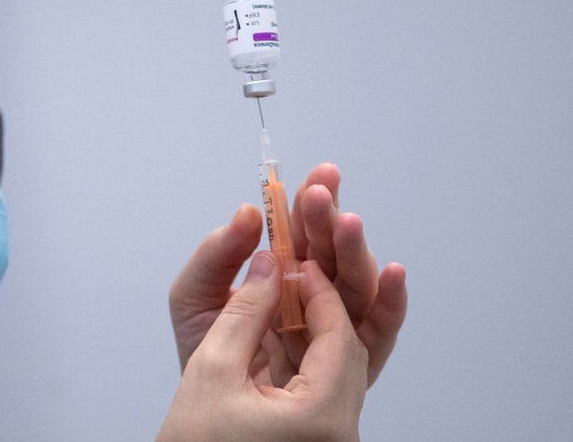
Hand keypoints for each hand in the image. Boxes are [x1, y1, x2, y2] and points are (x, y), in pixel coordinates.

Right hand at [158, 257, 367, 441]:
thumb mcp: (213, 368)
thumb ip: (246, 310)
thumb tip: (269, 264)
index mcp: (320, 417)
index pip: (339, 336)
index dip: (320, 292)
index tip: (296, 264)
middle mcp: (340, 433)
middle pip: (349, 351)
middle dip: (325, 305)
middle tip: (295, 273)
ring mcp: (333, 439)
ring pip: (342, 367)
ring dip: (321, 327)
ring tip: (292, 296)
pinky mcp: (321, 439)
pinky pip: (329, 386)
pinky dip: (314, 353)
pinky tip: (292, 331)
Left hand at [168, 163, 406, 385]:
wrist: (209, 408)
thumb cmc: (206, 353)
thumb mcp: (194, 296)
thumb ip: (216, 255)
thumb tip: (246, 213)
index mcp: (278, 275)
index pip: (298, 234)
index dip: (307, 205)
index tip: (316, 179)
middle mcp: (313, 296)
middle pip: (330, 253)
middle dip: (329, 221)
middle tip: (323, 198)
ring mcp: (334, 328)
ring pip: (354, 283)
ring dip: (355, 250)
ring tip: (348, 225)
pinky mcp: (351, 363)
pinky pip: (377, 332)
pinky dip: (391, 303)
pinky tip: (393, 273)